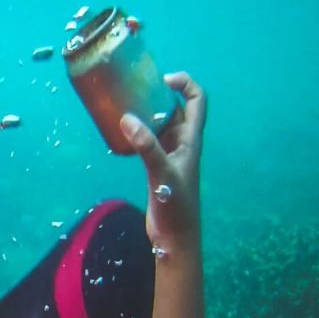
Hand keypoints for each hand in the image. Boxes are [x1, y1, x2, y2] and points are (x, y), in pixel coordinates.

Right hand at [119, 72, 206, 246]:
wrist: (175, 237)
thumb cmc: (176, 207)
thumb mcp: (162, 174)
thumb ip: (147, 147)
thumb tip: (127, 119)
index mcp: (191, 140)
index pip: (197, 100)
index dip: (185, 84)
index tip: (162, 80)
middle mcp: (182, 144)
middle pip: (176, 109)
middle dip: (159, 96)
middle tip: (135, 90)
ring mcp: (170, 156)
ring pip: (160, 126)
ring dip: (147, 114)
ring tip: (125, 106)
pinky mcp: (157, 168)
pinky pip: (149, 142)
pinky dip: (138, 134)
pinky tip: (121, 135)